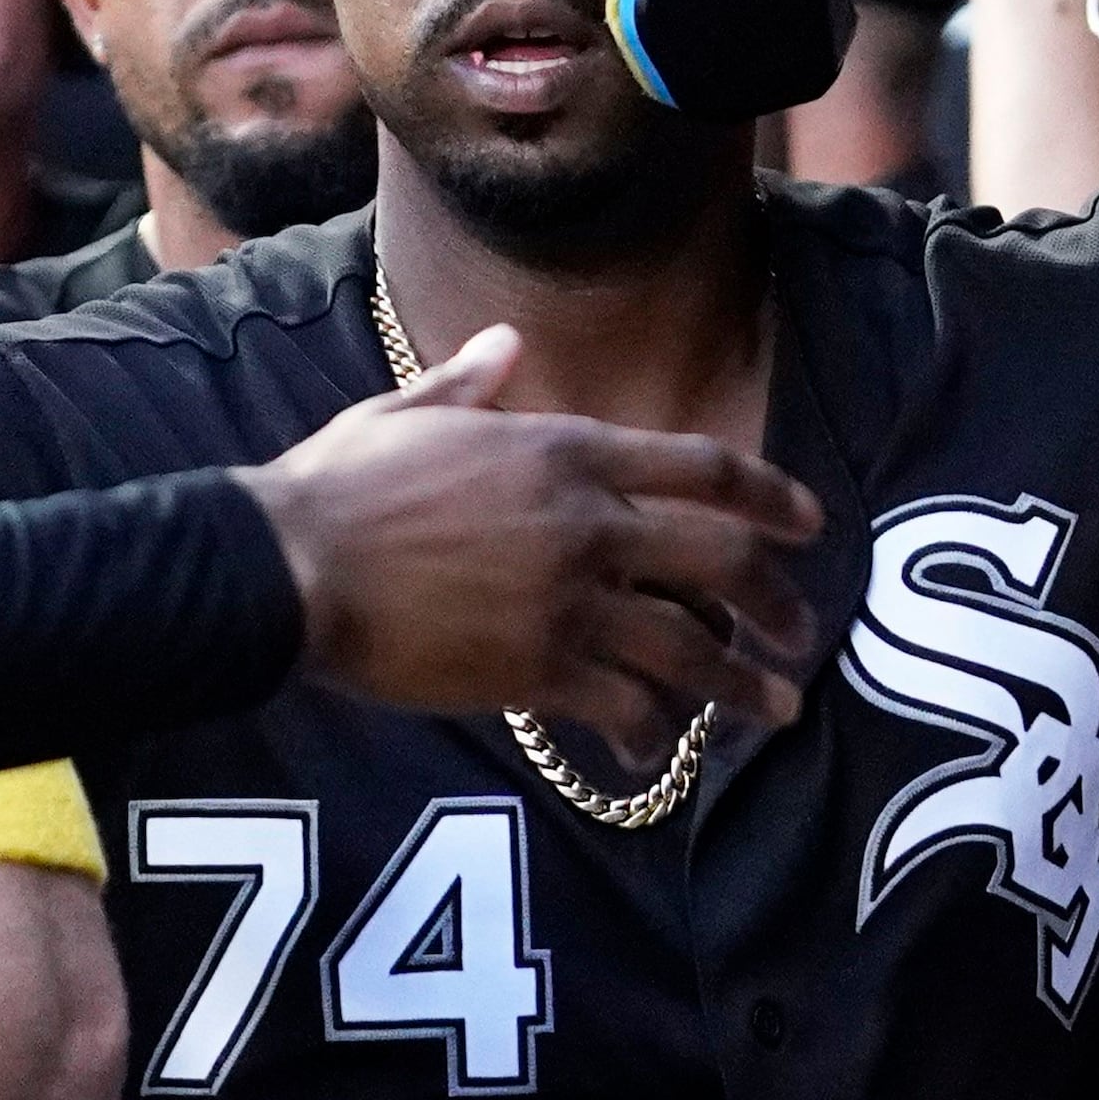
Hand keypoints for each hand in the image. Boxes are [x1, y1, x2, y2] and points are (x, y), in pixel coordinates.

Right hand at [240, 324, 826, 757]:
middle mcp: (587, 522)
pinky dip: (651, 734)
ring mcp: (568, 600)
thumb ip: (473, 382)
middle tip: (802, 634)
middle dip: (776, 600)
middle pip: (720, 559)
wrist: (288, 567)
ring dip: (742, 684)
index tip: (810, 523)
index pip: (701, 466)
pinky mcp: (538, 669)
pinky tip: (656, 755)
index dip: (769, 494)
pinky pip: (624, 706)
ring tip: (774, 712)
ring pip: (689, 646)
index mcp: (565, 450)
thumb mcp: (411, 411)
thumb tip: (504, 344)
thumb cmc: (340, 486)